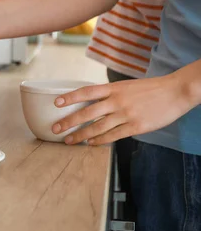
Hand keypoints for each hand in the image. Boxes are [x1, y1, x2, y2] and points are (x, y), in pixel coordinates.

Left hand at [51, 74, 191, 145]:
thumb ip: (110, 94)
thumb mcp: (126, 86)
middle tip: (55, 129)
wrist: (175, 92)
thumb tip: (93, 102)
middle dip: (69, 122)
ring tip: (69, 140)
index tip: (56, 103)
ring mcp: (126, 114)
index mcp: (114, 88)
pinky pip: (114, 135)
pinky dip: (100, 140)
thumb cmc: (150, 89)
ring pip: (98, 127)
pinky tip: (91, 143)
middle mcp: (117, 101)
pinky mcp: (136, 126)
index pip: (87, 91)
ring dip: (81, 135)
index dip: (70, 97)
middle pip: (87, 112)